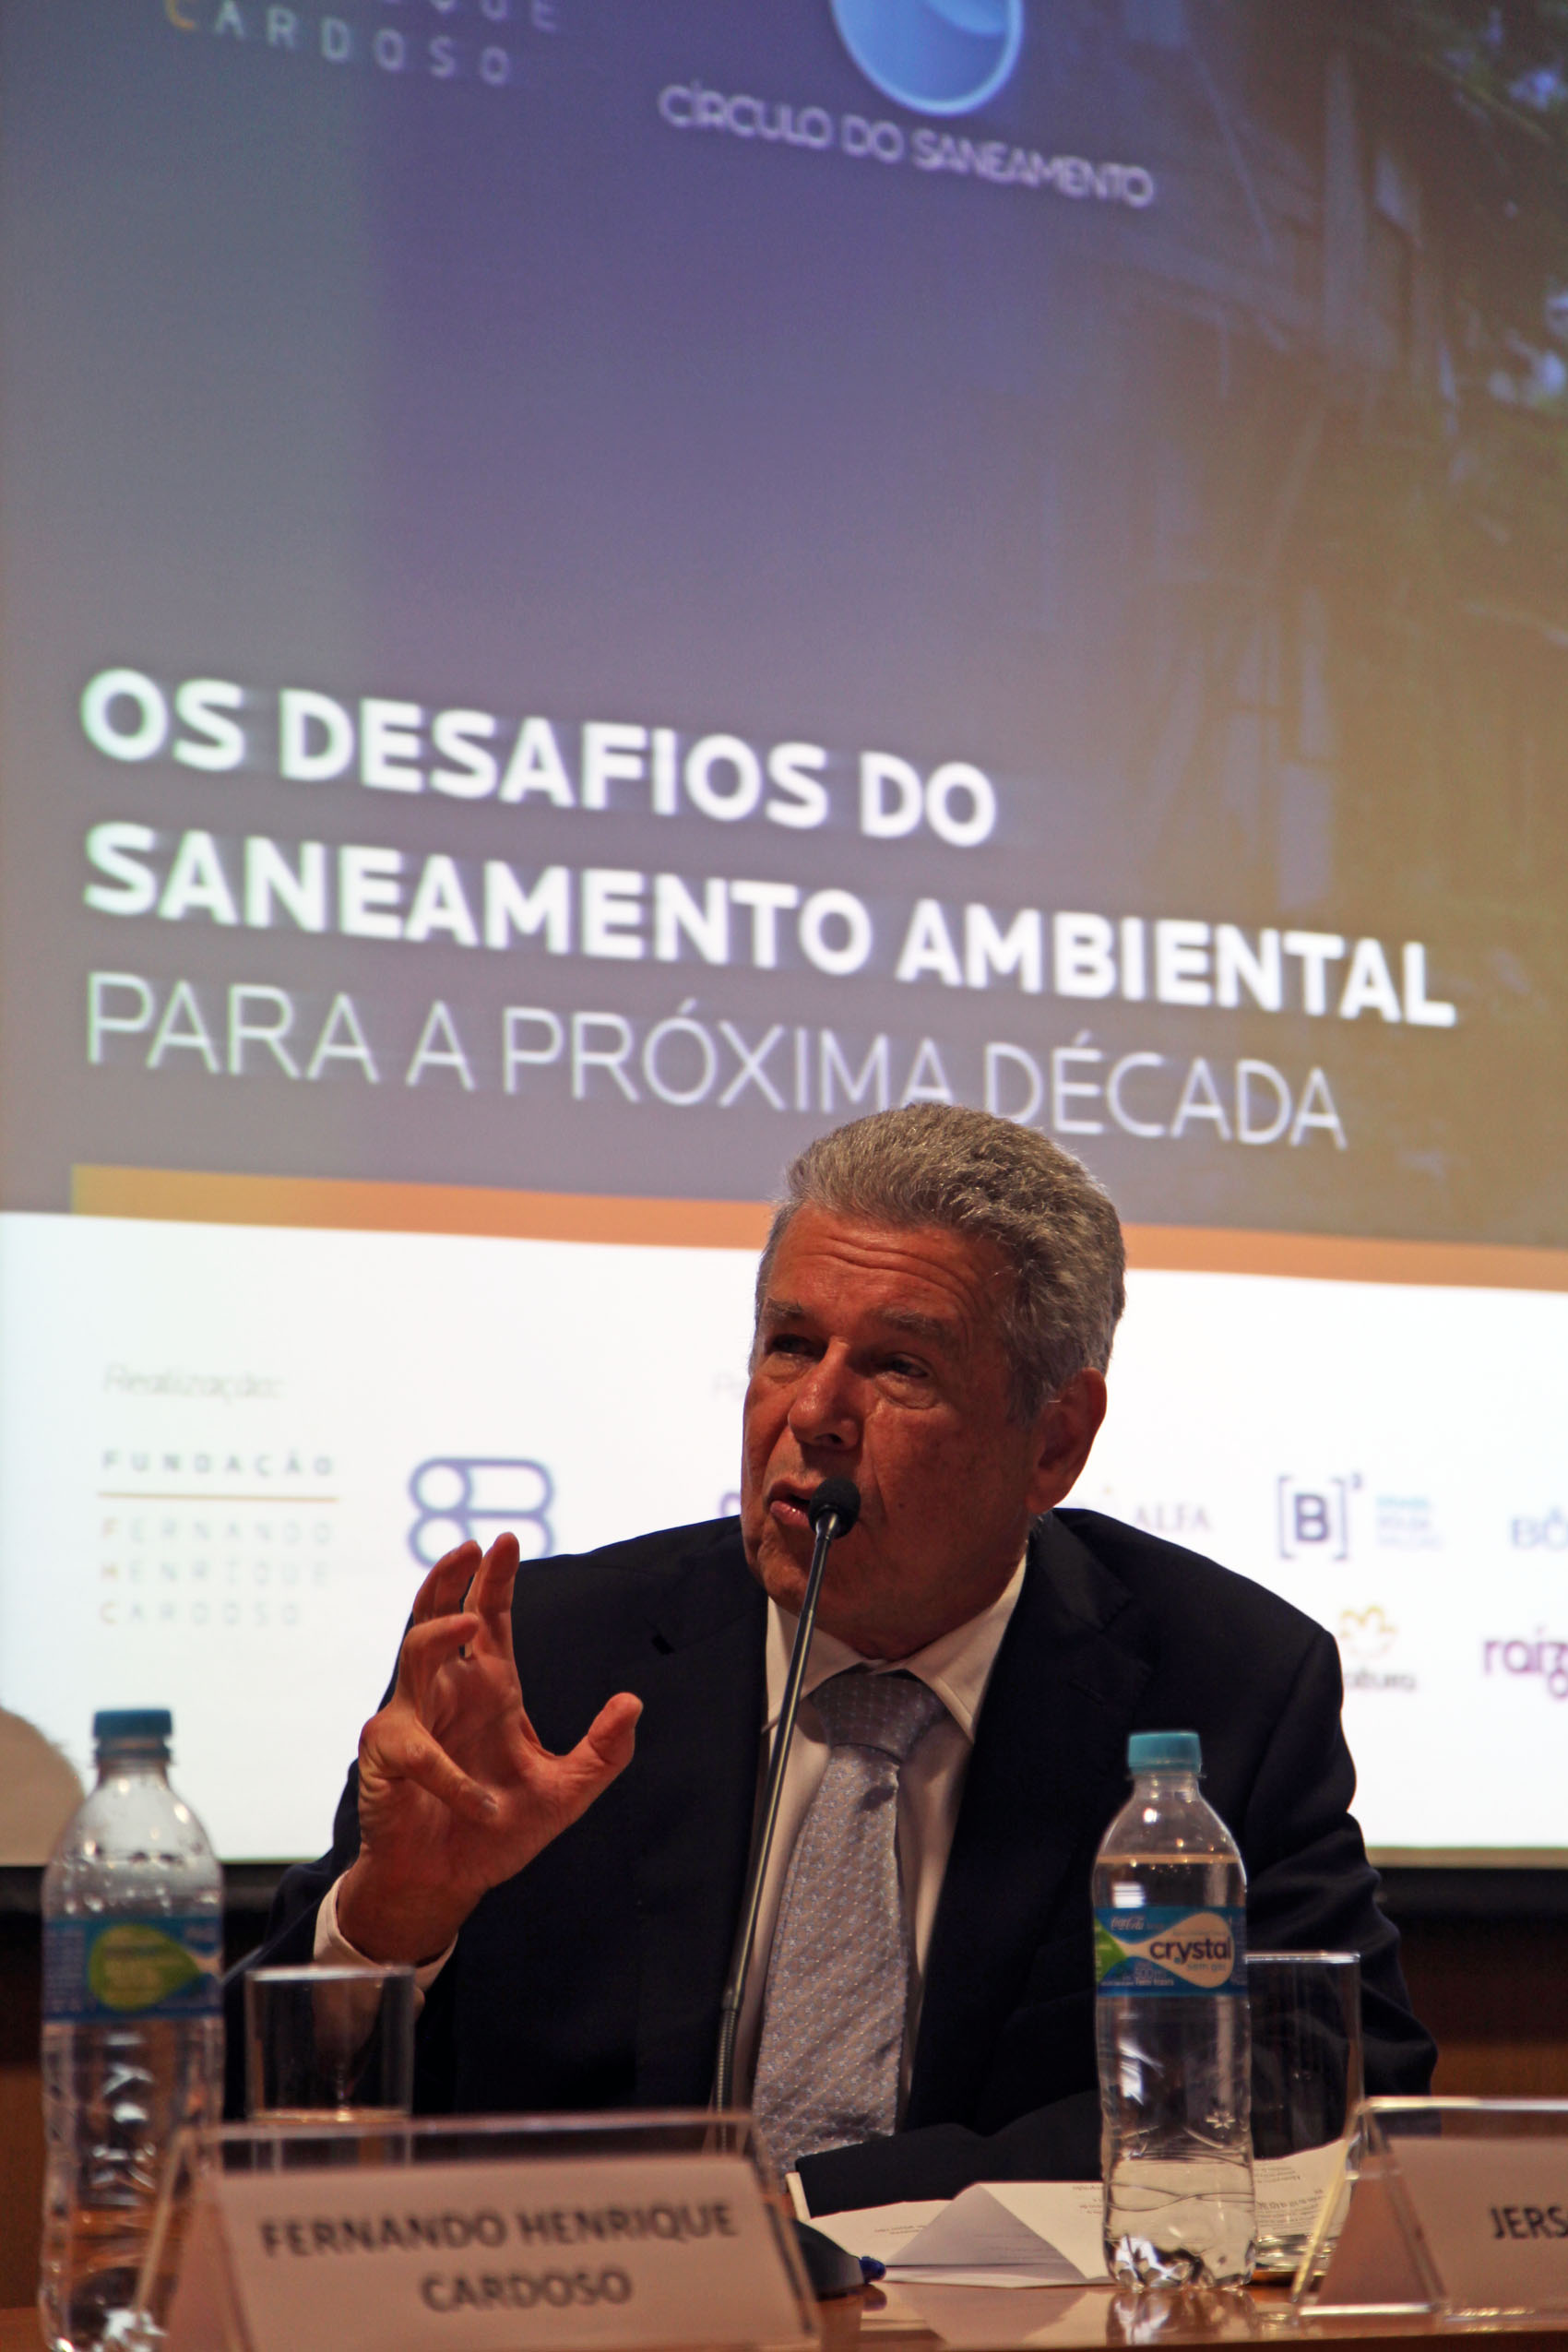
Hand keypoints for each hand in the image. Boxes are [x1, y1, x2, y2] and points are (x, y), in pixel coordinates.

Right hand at [336, 1534, 640, 1963]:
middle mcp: (449, 1692)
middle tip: (471, 1547)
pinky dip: (452, 1776)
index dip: (495, 1581)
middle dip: (451, 1577)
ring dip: (441, 1632)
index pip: (490, 1621)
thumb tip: (633, 1702)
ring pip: (416, 1652)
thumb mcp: (566, 1793)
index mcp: (490, 1689)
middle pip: (440, 1615)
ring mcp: (412, 1718)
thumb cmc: (498, 1832)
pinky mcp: (389, 1756)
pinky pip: (419, 1749)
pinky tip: (483, 1803)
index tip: (505, 1541)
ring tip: (471, 1619)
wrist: (447, 1883)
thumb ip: (604, 1753)